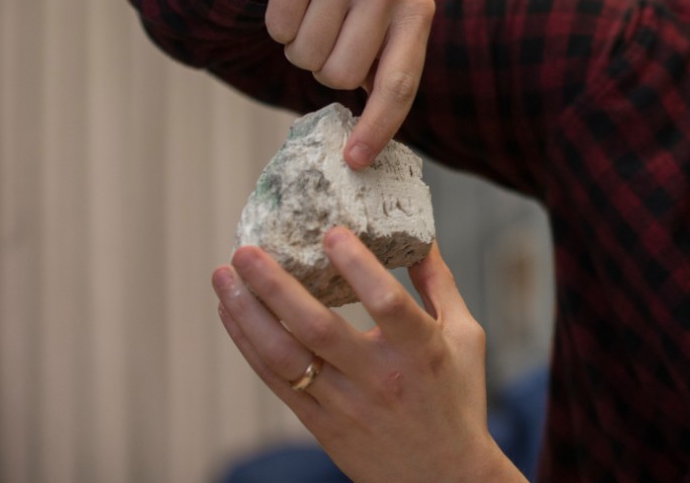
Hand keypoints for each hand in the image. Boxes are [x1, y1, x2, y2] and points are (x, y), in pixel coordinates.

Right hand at [208, 0, 434, 167]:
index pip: (398, 84)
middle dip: (324, 68)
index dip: (376, 127)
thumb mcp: (380, 33)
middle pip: (341, 76)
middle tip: (328, 38)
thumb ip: (383, 79)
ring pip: (306, 54)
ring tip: (312, 15)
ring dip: (299, 46)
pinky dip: (277, 24)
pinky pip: (279, 27)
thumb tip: (365, 151)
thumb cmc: (349, 2)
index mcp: (416, 9)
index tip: (355, 161)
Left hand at [213, 229, 523, 482]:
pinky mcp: (321, 424)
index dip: (358, 266)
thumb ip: (439, 283)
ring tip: (223, 276)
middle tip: (246, 250)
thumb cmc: (457, 399)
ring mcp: (344, 404)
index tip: (331, 232)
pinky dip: (249, 344)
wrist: (443, 477)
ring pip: (284, 356)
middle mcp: (378, 378)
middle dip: (275, 286)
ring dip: (248, 314)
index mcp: (420, 350)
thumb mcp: (466, 335)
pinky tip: (232, 312)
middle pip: (318, 328)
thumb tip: (420, 234)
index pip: (387, 303)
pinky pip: (276, 381)